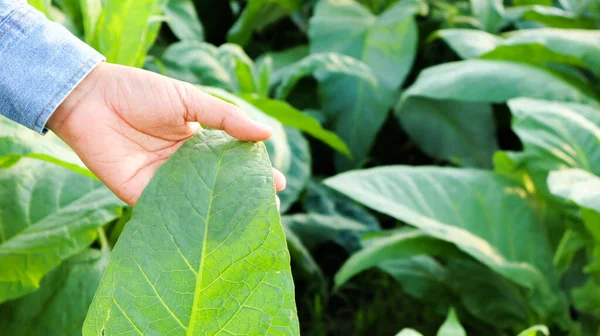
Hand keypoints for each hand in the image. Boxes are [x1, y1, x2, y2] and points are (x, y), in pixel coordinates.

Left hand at [47, 62, 285, 205]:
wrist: (91, 98)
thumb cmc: (140, 92)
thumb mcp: (190, 100)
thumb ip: (228, 119)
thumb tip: (268, 134)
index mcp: (197, 142)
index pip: (232, 161)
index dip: (255, 172)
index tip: (279, 184)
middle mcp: (183, 166)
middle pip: (219, 187)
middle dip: (243, 198)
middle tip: (271, 210)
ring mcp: (163, 182)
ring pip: (198, 203)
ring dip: (221, 215)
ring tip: (250, 224)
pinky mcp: (140, 196)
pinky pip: (169, 211)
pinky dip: (190, 222)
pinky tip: (212, 232)